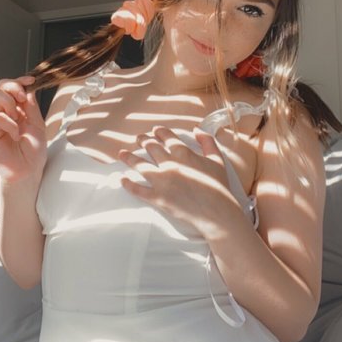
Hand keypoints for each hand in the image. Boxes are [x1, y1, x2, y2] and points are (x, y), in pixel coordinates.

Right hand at [0, 75, 46, 185]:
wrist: (29, 170)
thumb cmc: (33, 151)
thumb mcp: (38, 123)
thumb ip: (31, 105)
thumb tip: (28, 87)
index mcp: (17, 110)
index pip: (12, 87)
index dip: (20, 80)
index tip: (31, 80)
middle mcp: (5, 113)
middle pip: (1, 86)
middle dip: (14, 87)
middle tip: (23, 99)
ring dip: (10, 103)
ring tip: (18, 119)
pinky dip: (10, 124)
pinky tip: (16, 135)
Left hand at [118, 126, 237, 239]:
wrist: (216, 212)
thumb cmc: (219, 186)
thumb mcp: (217, 159)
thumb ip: (207, 141)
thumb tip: (196, 129)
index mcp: (183, 153)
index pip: (166, 136)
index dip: (159, 132)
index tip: (154, 130)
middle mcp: (169, 164)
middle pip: (150, 147)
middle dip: (143, 141)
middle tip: (138, 138)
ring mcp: (161, 181)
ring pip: (140, 165)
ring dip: (129, 158)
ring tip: (122, 153)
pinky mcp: (157, 197)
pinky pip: (138, 189)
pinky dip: (128, 184)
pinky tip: (122, 179)